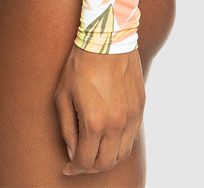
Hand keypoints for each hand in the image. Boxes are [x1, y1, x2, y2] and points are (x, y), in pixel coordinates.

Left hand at [54, 43, 145, 175]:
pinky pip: (132, 136)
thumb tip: (72, 152)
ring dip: (108, 158)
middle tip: (80, 161)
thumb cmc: (80, 63)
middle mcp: (116, 123)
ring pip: (122, 153)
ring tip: (95, 151)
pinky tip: (109, 136)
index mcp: (94, 122)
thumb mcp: (63, 94)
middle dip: (90, 167)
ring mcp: (131, 115)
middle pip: (105, 162)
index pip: (85, 160)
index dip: (74, 168)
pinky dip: (120, 143)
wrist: (107, 37)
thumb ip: (67, 127)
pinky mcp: (140, 106)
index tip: (67, 167)